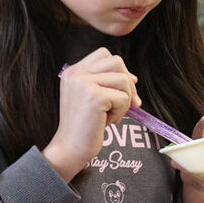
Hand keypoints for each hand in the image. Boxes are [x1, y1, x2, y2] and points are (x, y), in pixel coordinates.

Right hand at [42, 48, 138, 180]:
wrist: (70, 148)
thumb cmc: (84, 126)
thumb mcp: (91, 97)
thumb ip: (106, 83)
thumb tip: (133, 78)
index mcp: (73, 71)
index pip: (104, 54)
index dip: (119, 69)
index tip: (123, 89)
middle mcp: (76, 74)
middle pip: (117, 61)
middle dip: (128, 83)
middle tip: (128, 103)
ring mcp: (84, 84)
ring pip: (123, 79)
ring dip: (125, 100)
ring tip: (112, 115)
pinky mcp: (94, 97)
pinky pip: (124, 98)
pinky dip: (122, 111)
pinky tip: (109, 122)